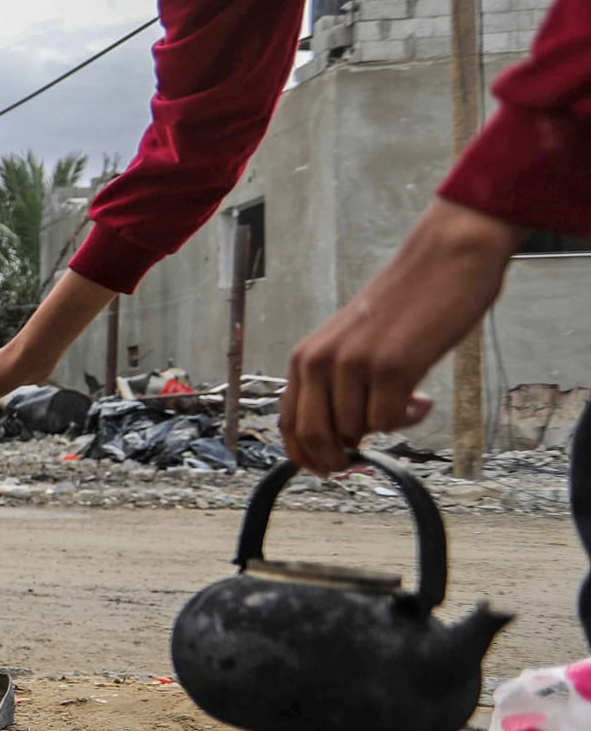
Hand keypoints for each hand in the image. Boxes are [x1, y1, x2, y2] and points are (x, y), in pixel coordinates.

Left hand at [282, 199, 518, 474]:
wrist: (444, 261)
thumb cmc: (403, 304)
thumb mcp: (350, 344)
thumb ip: (336, 384)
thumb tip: (339, 437)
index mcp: (305, 356)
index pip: (288, 423)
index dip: (304, 455)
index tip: (325, 469)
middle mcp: (320, 361)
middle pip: (314, 436)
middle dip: (337, 457)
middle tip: (364, 458)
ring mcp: (354, 364)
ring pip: (357, 430)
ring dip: (386, 428)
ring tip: (408, 402)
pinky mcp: (392, 367)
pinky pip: (389, 421)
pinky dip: (409, 420)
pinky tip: (423, 399)